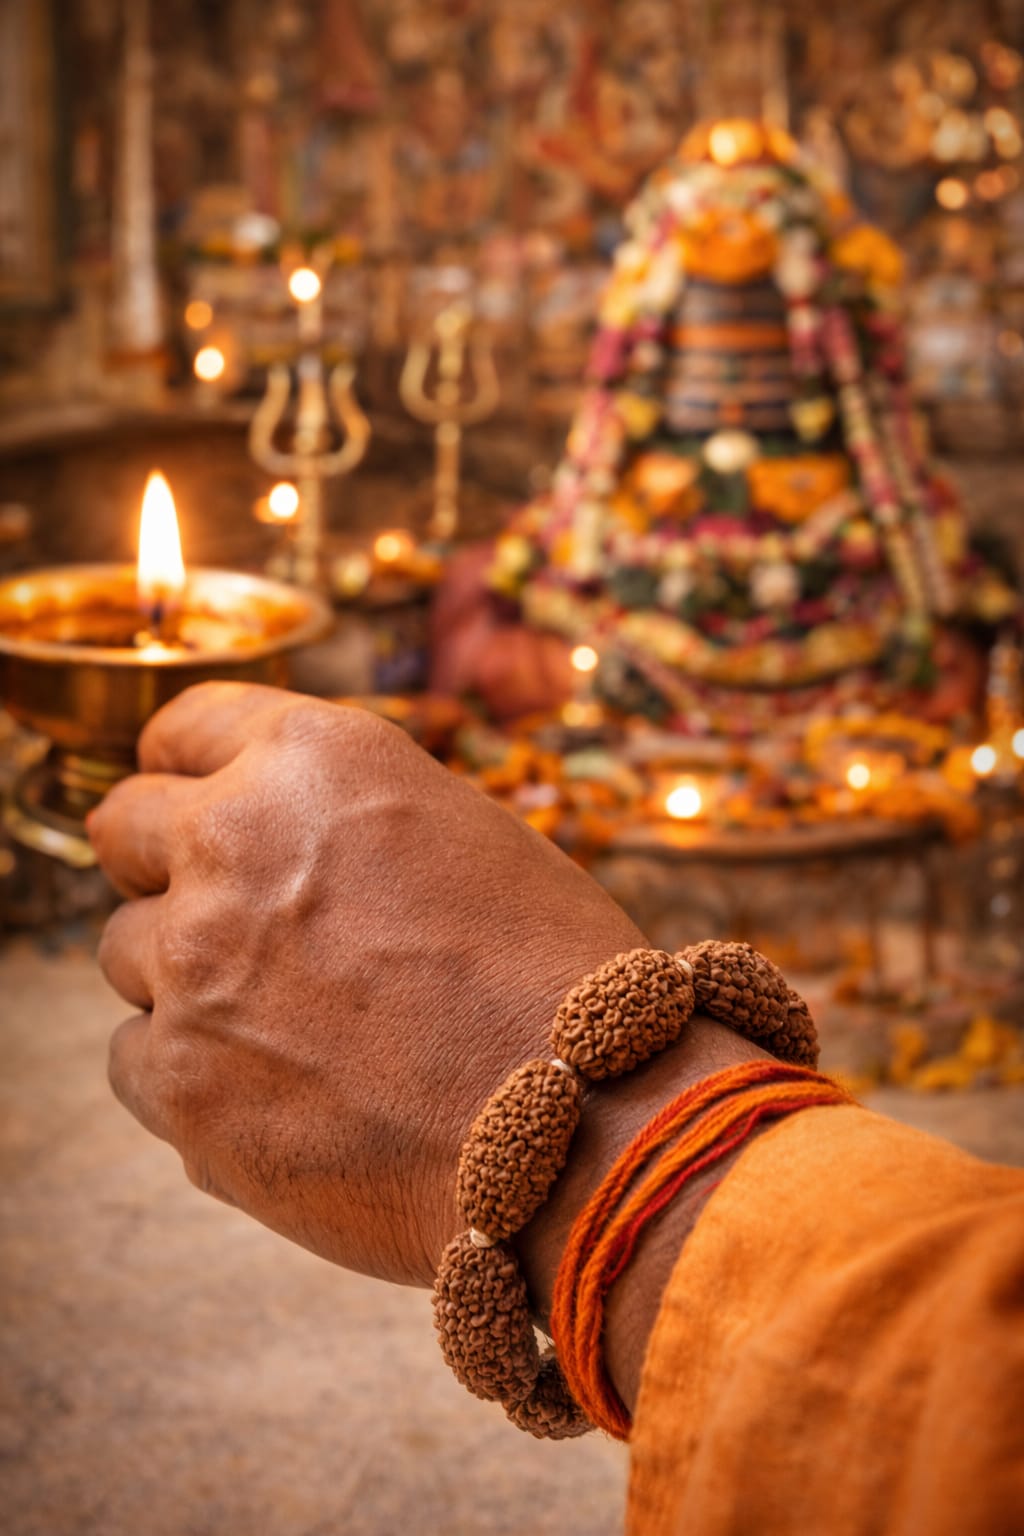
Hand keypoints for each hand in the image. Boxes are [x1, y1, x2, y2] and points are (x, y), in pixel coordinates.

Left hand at [90, 684, 642, 1286]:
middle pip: (122, 829)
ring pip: (126, 952)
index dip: (186, 769)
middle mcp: (233, 839)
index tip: (187, 800)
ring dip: (185, 976)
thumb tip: (280, 844)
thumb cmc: (551, 979)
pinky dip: (190, 1072)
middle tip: (225, 918)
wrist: (583, 1127)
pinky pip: (136, 1058)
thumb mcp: (459, 836)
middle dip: (162, 866)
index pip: (184, 728)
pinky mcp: (177, 1080)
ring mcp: (192, 962)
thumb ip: (343, 821)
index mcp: (314, 760)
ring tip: (287, 1025)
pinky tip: (279, 1091)